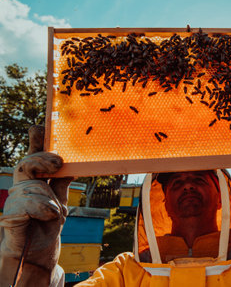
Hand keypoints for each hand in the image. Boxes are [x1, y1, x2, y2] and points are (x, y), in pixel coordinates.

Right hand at [0, 125, 71, 285]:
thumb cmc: (48, 223)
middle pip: (26, 163)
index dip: (35, 142)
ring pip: (30, 186)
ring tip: (55, 212)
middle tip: (58, 163)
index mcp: (35, 179)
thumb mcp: (61, 197)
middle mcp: (22, 186)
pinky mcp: (9, 216)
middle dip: (42, 159)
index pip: (33, 157)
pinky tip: (48, 215)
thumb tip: (74, 161)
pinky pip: (25, 205)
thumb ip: (63, 179)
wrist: (40, 251)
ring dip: (47, 198)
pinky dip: (40, 209)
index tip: (38, 127)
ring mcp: (14, 200)